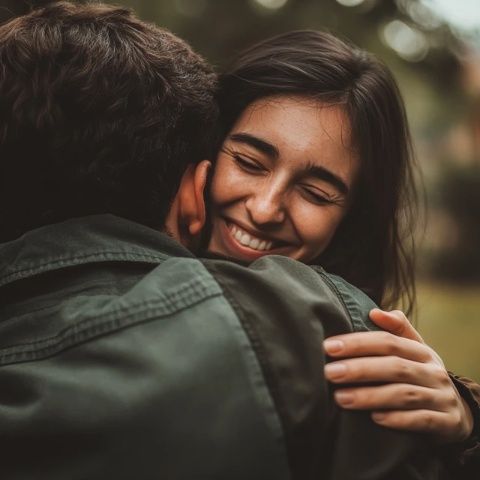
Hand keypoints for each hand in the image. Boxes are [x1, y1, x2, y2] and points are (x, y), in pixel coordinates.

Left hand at [323, 309, 473, 443]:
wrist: (457, 413)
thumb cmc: (421, 374)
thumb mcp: (414, 350)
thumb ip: (396, 329)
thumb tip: (374, 312)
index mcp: (421, 351)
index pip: (388, 342)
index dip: (358, 343)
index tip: (329, 346)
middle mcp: (432, 372)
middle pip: (394, 366)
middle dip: (359, 369)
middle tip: (329, 372)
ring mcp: (441, 397)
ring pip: (403, 395)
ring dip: (370, 396)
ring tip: (340, 397)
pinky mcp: (446, 423)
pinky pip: (421, 420)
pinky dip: (397, 419)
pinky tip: (374, 418)